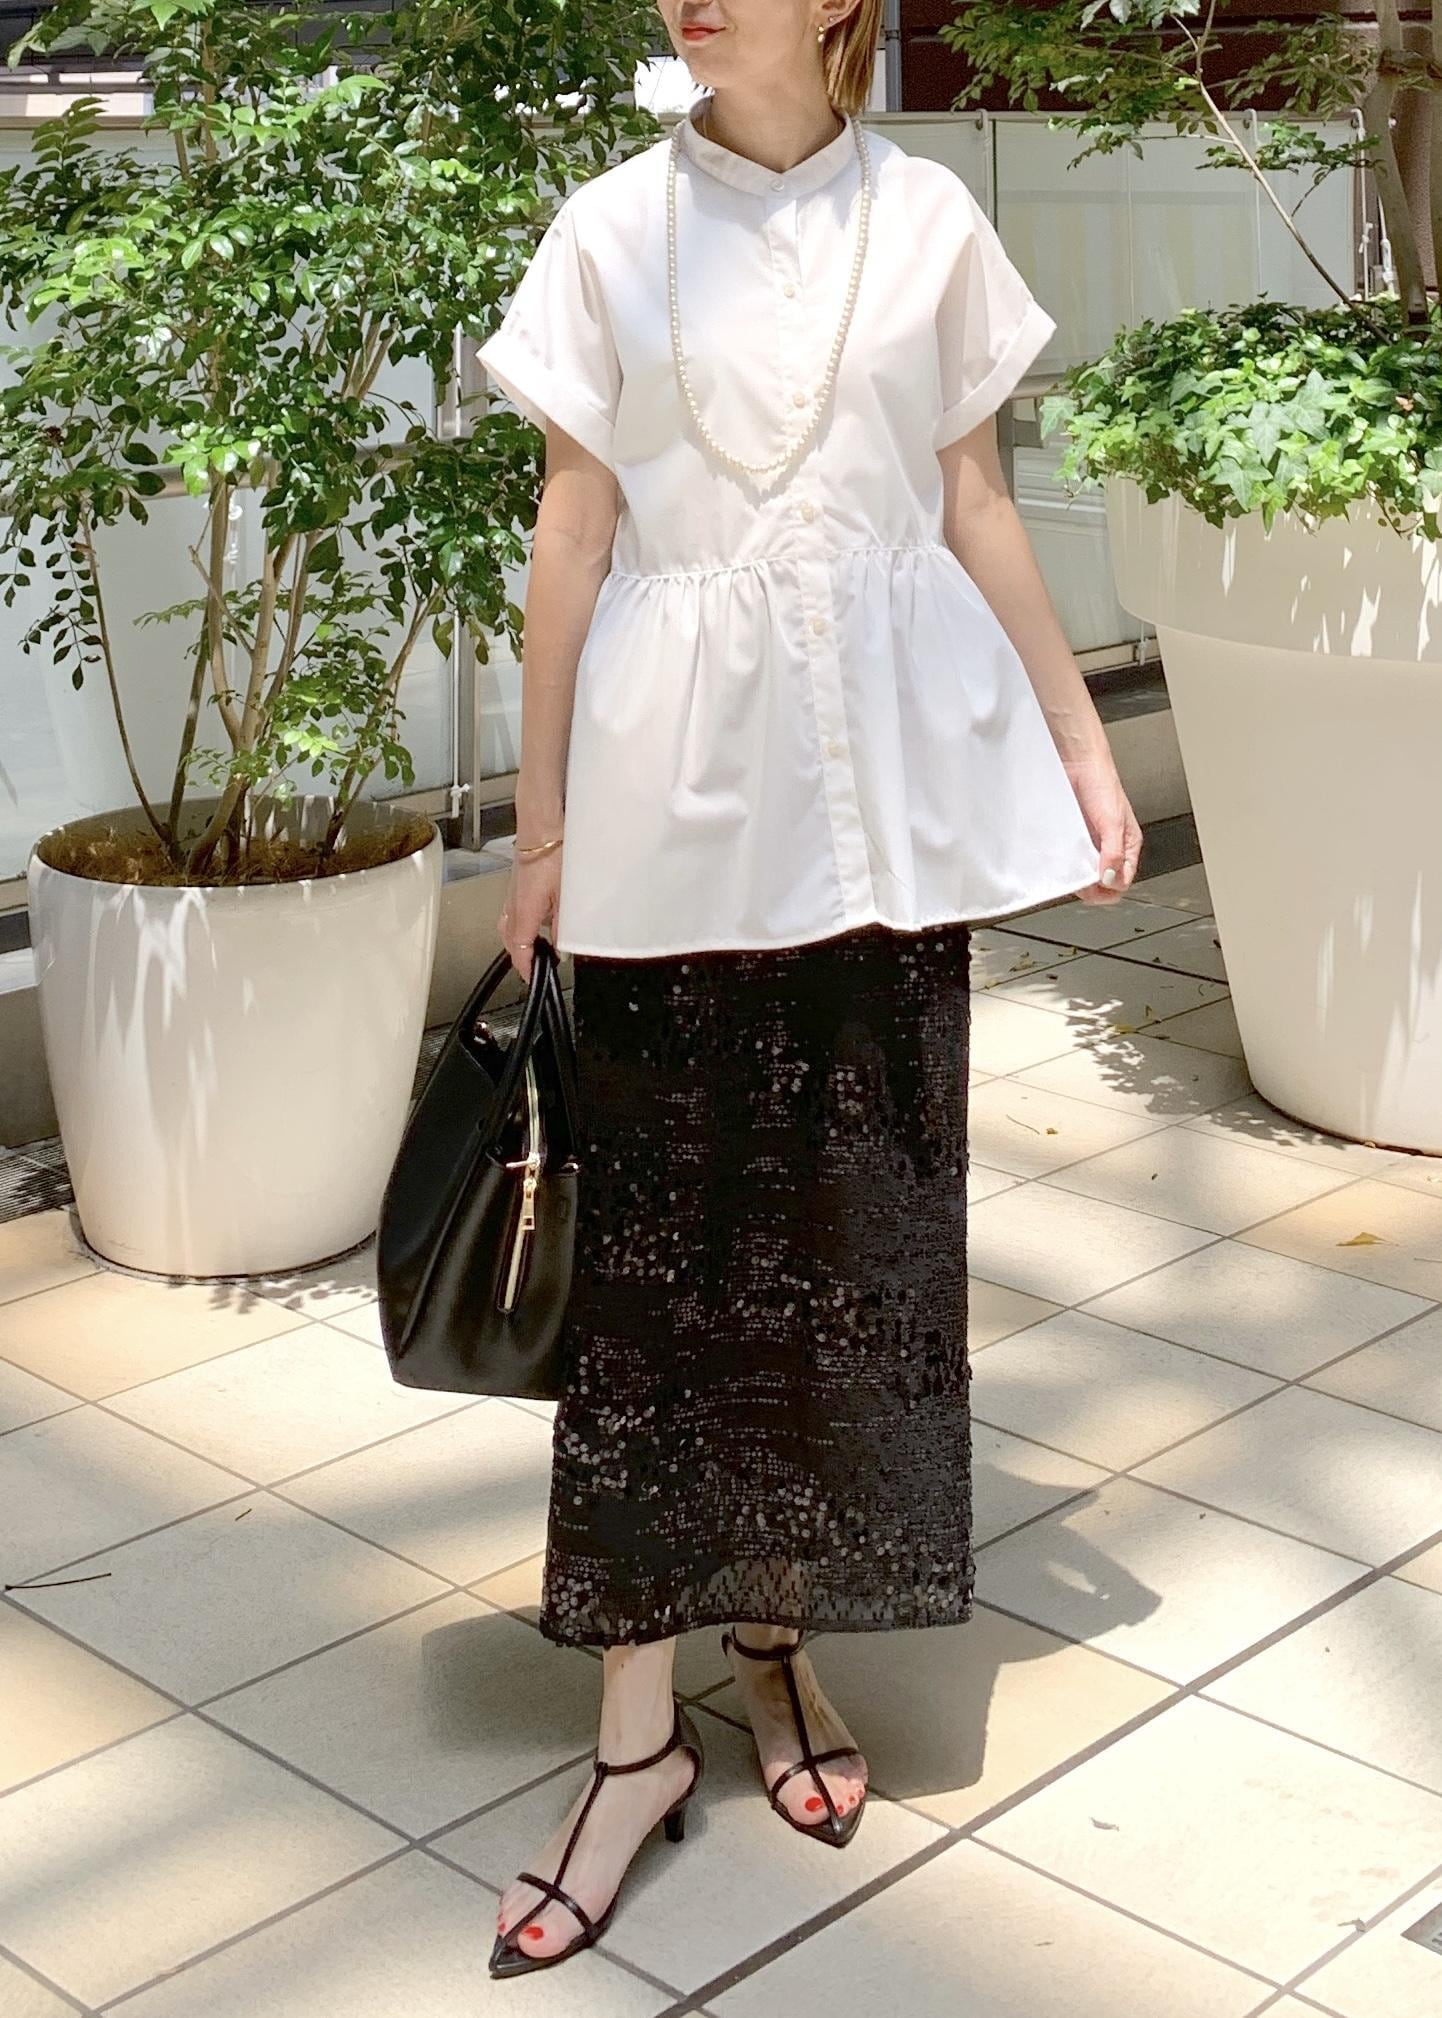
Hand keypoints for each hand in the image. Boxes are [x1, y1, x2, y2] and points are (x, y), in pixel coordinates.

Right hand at [498, 847, 562, 982]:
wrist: (542, 829)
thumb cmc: (553, 855)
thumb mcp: (567, 895)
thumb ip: (564, 923)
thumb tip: (562, 943)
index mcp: (524, 912)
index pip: (520, 950)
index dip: (527, 968)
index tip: (534, 979)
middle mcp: (512, 907)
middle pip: (510, 942)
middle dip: (522, 957)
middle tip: (537, 967)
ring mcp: (512, 896)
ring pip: (510, 928)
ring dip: (521, 941)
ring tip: (538, 948)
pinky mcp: (516, 886)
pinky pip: (514, 914)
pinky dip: (523, 924)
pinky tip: (538, 921)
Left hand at [1065, 754, 1142, 904]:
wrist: (1076, 762)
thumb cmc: (1101, 783)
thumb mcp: (1113, 822)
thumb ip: (1114, 852)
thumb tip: (1111, 879)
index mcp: (1128, 845)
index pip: (1123, 881)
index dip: (1109, 889)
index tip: (1095, 887)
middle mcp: (1110, 847)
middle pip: (1103, 882)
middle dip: (1092, 888)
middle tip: (1079, 884)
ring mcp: (1090, 843)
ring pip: (1086, 873)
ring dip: (1077, 878)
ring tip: (1069, 873)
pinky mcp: (1073, 838)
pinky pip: (1070, 860)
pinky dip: (1065, 865)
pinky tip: (1060, 862)